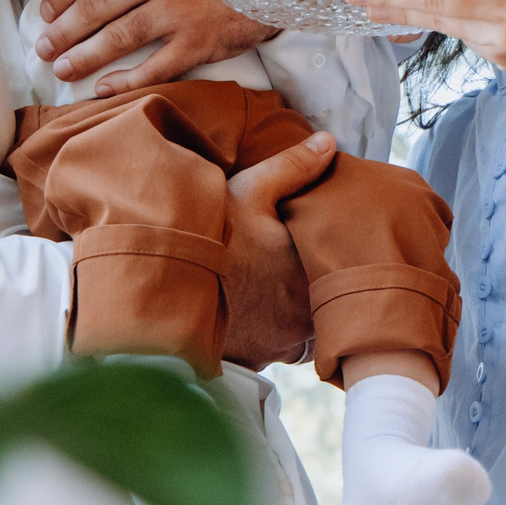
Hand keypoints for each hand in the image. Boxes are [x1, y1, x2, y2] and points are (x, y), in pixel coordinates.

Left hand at [37, 0, 278, 94]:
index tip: (46, 10)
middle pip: (97, 7)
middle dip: (64, 28)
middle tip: (43, 48)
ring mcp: (179, 14)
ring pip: (119, 37)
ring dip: (85, 55)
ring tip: (62, 69)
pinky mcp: (200, 42)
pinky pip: (155, 66)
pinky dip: (126, 80)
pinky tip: (103, 90)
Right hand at [220, 132, 329, 367]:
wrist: (160, 292)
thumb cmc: (209, 237)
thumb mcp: (251, 190)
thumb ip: (293, 168)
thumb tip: (328, 143)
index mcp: (311, 272)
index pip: (345, 269)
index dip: (340, 258)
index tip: (332, 248)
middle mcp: (304, 314)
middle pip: (328, 304)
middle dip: (321, 290)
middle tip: (307, 271)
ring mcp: (281, 343)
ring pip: (306, 331)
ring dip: (297, 316)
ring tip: (281, 293)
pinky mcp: (255, 361)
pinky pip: (277, 351)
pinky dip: (269, 336)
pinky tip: (255, 316)